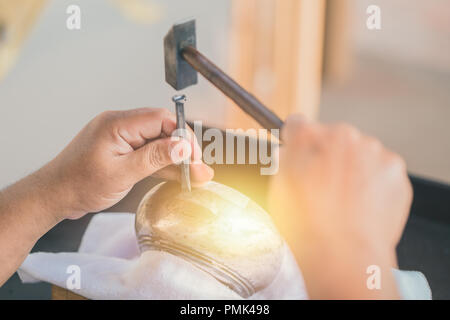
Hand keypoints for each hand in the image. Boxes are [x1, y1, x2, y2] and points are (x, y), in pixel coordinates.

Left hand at [40, 108, 213, 218]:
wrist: (55, 196)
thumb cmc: (79, 184)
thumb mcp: (121, 173)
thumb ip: (154, 158)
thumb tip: (182, 146)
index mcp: (117, 123)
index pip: (161, 119)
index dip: (182, 136)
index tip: (195, 157)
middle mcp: (120, 125)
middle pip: (163, 129)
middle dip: (183, 149)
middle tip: (199, 170)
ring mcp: (121, 138)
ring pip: (158, 143)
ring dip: (176, 159)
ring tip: (196, 176)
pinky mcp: (122, 150)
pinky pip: (148, 153)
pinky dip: (163, 164)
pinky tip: (178, 175)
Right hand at [268, 115, 411, 298]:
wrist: (341, 256)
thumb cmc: (306, 225)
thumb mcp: (278, 187)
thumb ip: (283, 158)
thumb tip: (288, 150)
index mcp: (310, 136)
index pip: (298, 126)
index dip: (294, 142)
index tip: (296, 153)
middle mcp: (346, 136)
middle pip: (333, 139)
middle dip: (327, 156)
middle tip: (321, 187)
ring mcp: (375, 154)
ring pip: (359, 154)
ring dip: (352, 168)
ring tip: (343, 201)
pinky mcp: (396, 174)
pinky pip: (380, 172)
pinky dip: (373, 184)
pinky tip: (361, 206)